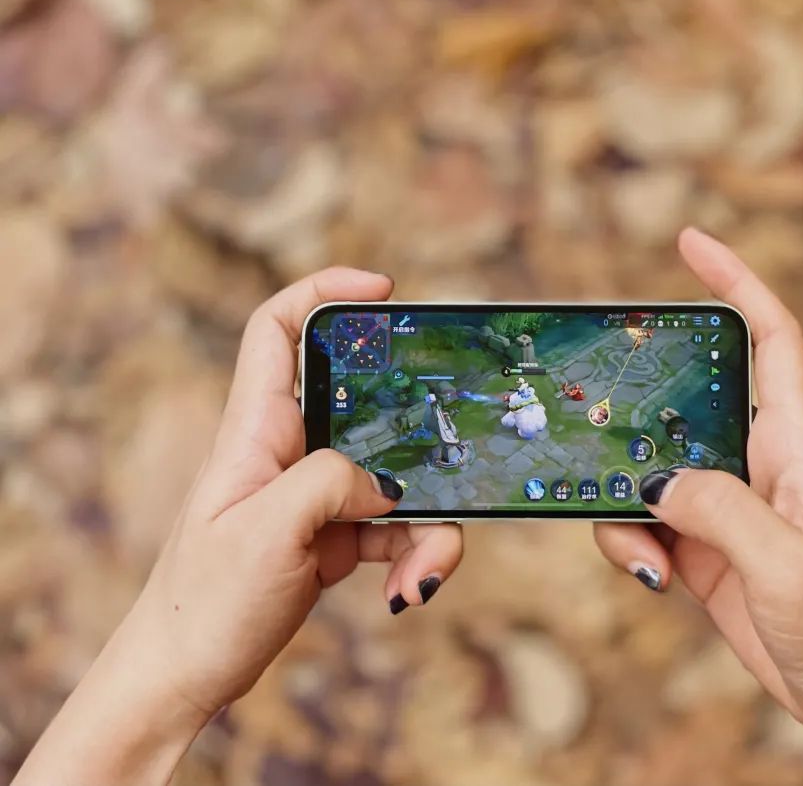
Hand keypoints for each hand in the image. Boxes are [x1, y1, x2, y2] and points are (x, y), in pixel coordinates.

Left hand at [15, 269, 462, 785]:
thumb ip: (327, 483)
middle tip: (452, 451)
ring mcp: (315, 495)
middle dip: (419, 431)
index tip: (383, 290)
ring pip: (395, 477)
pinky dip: (414, 556)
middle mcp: (289, 451)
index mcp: (256, 430)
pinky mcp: (333, 536)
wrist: (185, 678)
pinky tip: (412, 590)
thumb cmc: (203, 602)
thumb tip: (385, 483)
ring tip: (425, 575)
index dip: (324, 291)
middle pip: (368, 407)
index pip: (277, 328)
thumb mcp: (263, 531)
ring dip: (427, 524)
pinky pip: (394, 528)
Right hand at [595, 229, 802, 784]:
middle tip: (593, 400)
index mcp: (796, 446)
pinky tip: (648, 572)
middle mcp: (755, 462)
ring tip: (640, 548)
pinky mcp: (702, 544)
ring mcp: (724, 503)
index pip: (772, 340)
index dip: (737, 282)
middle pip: (686, 398)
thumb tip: (658, 481)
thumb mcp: (792, 566)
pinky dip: (627, 539)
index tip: (693, 242)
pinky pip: (643, 518)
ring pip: (649, 465)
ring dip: (624, 496)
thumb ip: (724, 513)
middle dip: (638, 398)